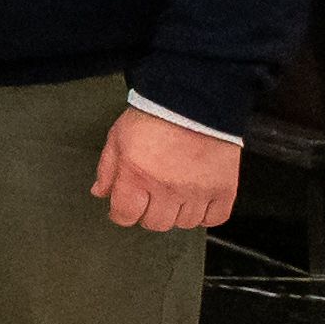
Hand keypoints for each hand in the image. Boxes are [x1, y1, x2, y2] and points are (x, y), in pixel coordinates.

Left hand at [92, 107, 240, 232]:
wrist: (195, 100)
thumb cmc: (155, 115)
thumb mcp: (118, 137)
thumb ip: (107, 168)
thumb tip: (101, 192)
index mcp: (137, 176)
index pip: (125, 216)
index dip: (122, 212)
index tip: (126, 206)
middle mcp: (167, 188)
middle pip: (155, 223)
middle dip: (149, 212)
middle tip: (151, 196)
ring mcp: (196, 191)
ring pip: (184, 223)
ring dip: (177, 212)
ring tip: (176, 193)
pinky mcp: (223, 189)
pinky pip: (214, 218)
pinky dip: (205, 214)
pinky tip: (197, 199)